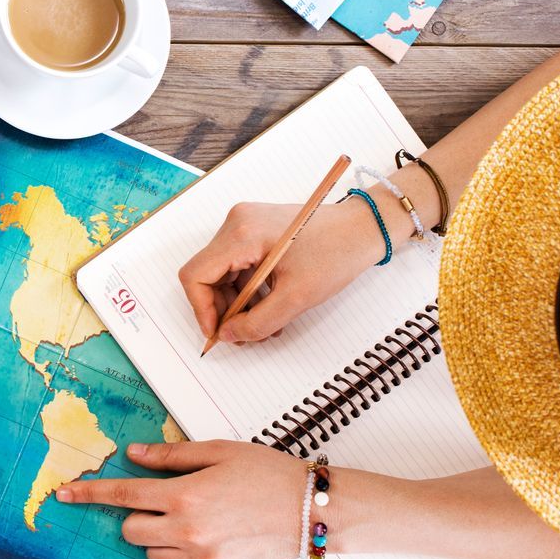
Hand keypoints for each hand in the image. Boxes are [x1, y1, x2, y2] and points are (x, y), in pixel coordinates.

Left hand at [57, 441, 307, 558]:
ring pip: (154, 555)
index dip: (89, 495)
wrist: (312, 510)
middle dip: (137, 517)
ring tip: (193, 518)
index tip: (64, 495)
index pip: (122, 497)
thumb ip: (171, 457)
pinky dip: (190, 552)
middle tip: (163, 502)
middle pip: (131, 532)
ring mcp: (205, 558)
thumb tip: (133, 456)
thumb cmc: (266, 473)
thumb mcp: (217, 451)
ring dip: (160, 538)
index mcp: (185, 496)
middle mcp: (190, 532)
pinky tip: (218, 534)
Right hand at [178, 199, 385, 343]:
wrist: (363, 228)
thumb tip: (228, 335)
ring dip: (236, 303)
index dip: (201, 309)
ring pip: (221, 272)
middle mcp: (236, 223)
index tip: (218, 333)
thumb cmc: (337, 253)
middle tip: (243, 334)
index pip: (196, 275)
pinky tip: (268, 306)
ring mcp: (244, 224)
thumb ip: (258, 322)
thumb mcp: (297, 297)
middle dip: (222, 309)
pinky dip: (247, 289)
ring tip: (262, 324)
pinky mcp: (255, 230)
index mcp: (241, 234)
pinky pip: (237, 264)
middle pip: (207, 274)